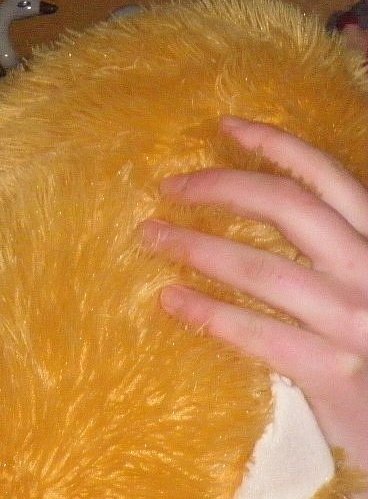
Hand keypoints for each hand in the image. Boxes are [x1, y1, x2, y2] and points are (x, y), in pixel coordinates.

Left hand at [139, 115, 367, 498]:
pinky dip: (208, 313)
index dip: (277, 145)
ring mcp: (359, 322)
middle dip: (222, 188)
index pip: (332, 178)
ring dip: (197, 247)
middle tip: (169, 186)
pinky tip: (171, 301)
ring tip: (152, 237)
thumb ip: (342, 255)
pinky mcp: (338, 372)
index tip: (226, 126)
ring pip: (262, 267)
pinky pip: (258, 332)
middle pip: (290, 207)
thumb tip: (282, 222)